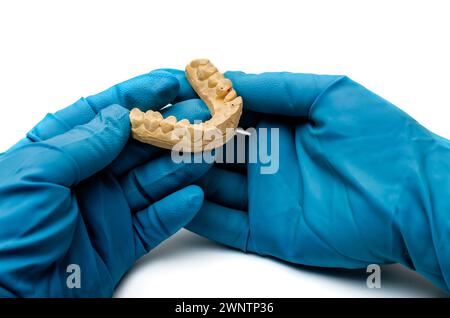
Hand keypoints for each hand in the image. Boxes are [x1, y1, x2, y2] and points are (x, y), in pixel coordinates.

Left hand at [0, 70, 210, 296]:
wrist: (1, 300)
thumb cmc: (1, 234)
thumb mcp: (35, 175)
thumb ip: (82, 144)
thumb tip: (119, 116)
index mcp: (56, 154)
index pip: (103, 116)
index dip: (138, 96)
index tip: (171, 82)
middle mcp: (84, 178)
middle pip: (136, 147)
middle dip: (170, 128)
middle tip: (203, 115)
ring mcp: (104, 209)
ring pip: (151, 181)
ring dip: (180, 165)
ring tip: (207, 150)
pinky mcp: (119, 243)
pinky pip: (155, 222)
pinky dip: (176, 210)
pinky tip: (193, 195)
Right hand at [168, 70, 449, 291]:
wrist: (411, 200)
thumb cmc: (379, 140)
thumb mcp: (328, 94)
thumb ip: (278, 87)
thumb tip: (229, 77)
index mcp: (281, 127)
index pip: (229, 117)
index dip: (201, 110)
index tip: (174, 103)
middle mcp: (269, 162)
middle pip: (216, 153)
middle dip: (186, 144)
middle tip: (158, 136)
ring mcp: (266, 198)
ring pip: (213, 187)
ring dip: (186, 176)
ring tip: (158, 166)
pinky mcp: (268, 232)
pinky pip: (225, 225)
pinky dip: (200, 215)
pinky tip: (177, 200)